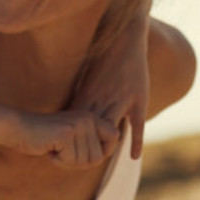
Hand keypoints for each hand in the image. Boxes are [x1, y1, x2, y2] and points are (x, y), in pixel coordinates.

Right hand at [18, 109, 118, 169]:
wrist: (19, 128)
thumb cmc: (44, 137)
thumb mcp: (71, 139)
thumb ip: (88, 144)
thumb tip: (102, 156)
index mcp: (91, 117)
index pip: (115, 136)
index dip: (105, 151)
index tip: (87, 155)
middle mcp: (88, 118)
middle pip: (98, 157)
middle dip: (80, 162)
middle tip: (63, 153)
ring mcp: (78, 125)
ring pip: (85, 161)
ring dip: (68, 162)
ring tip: (55, 149)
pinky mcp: (67, 133)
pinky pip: (71, 160)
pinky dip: (59, 161)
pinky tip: (49, 149)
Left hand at [71, 20, 151, 159]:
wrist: (125, 36)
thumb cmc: (104, 53)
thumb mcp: (87, 74)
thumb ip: (79, 93)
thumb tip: (65, 110)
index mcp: (87, 94)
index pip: (76, 124)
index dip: (69, 138)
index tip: (60, 150)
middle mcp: (102, 100)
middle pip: (91, 132)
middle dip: (84, 147)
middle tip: (78, 163)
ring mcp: (122, 101)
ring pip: (111, 130)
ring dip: (105, 146)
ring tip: (101, 161)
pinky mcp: (139, 100)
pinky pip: (137, 125)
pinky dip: (135, 141)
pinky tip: (133, 157)